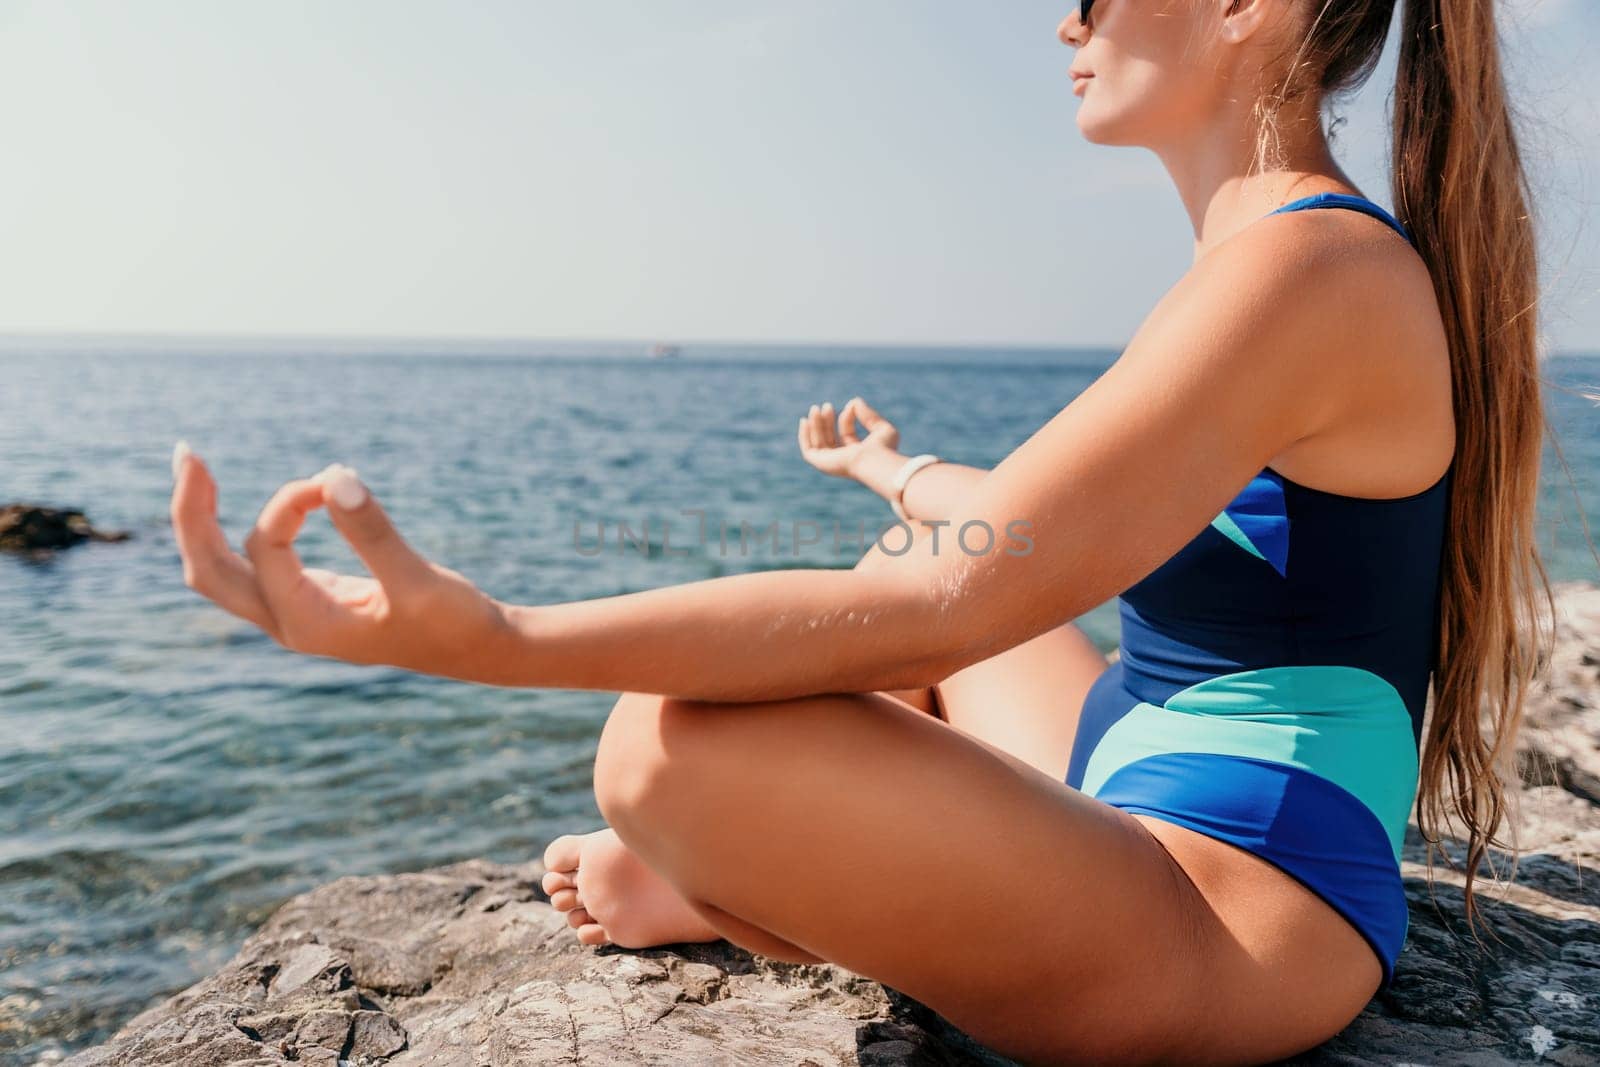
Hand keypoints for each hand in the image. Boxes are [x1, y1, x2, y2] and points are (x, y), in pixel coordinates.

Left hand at [169, 443, 509, 681]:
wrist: (480, 650)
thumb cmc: (453, 622)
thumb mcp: (418, 578)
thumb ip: (373, 531)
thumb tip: (334, 477)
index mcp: (305, 622)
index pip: (265, 546)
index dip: (291, 501)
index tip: (337, 479)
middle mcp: (288, 622)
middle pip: (206, 570)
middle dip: (189, 513)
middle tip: (187, 452)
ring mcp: (294, 613)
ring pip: (220, 570)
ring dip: (202, 521)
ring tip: (196, 466)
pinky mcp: (310, 598)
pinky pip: (250, 565)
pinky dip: (234, 531)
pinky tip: (245, 498)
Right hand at [797, 396, 900, 479]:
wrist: (874, 461)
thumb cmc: (883, 449)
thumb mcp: (881, 428)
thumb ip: (869, 415)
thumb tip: (855, 402)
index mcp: (857, 454)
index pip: (846, 433)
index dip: (847, 418)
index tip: (851, 406)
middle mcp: (843, 460)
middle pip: (830, 438)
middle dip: (826, 421)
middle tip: (826, 405)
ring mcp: (831, 463)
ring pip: (818, 441)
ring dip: (815, 424)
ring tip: (815, 408)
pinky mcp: (821, 463)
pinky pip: (808, 450)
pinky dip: (804, 435)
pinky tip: (804, 420)